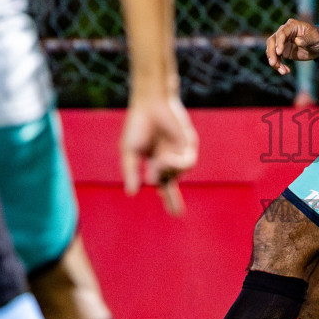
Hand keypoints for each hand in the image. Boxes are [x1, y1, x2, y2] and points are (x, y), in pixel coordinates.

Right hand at [121, 91, 198, 213]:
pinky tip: (165, 157)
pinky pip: (187, 163)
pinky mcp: (189, 144)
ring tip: (157, 161)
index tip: (176, 214)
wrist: (151, 104)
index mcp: (156, 162)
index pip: (164, 185)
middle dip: (170, 195)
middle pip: (172, 183)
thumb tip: (132, 193)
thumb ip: (131, 172)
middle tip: (172, 207)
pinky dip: (176, 164)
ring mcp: (180, 152)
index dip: (170, 200)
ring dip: (167, 171)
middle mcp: (170, 159)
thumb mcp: (129, 152)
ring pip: (179, 174)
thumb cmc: (138, 125)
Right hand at [265, 18, 318, 75]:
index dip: (279, 42)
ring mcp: (282, 42)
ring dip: (274, 61)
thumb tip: (297, 41)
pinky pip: (276, 58)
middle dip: (271, 53)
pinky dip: (278, 65)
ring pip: (272, 51)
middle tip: (274, 63)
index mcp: (292, 26)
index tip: (279, 53)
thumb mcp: (315, 38)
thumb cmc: (318, 38)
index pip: (281, 33)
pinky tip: (285, 71)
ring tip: (283, 71)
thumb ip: (307, 39)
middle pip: (272, 41)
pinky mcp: (283, 51)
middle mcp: (284, 33)